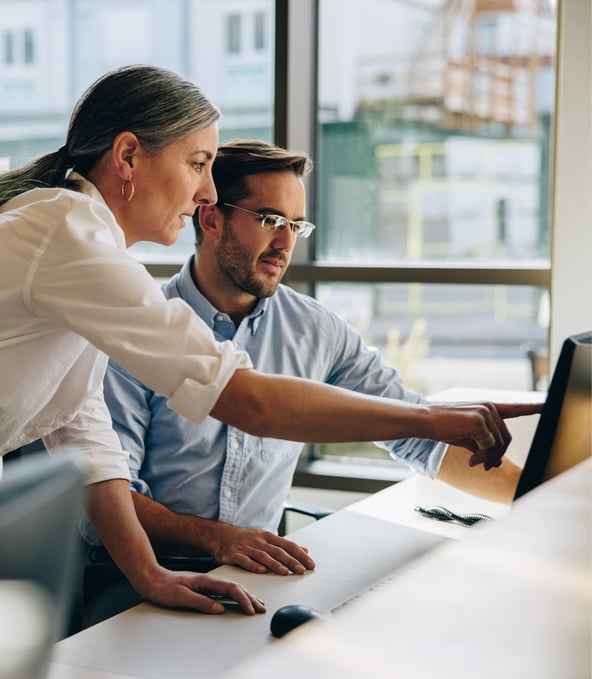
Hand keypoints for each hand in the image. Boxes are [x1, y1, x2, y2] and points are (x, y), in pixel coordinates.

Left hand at [139, 567, 265, 614]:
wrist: (151, 578)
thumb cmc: (163, 587)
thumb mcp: (181, 597)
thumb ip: (201, 602)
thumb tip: (220, 608)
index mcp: (205, 581)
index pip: (231, 589)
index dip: (243, 599)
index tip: (251, 610)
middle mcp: (208, 581)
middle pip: (235, 587)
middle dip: (250, 598)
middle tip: (262, 608)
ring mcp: (206, 584)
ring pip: (231, 589)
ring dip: (245, 596)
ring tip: (256, 604)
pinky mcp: (202, 588)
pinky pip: (224, 591)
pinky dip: (235, 596)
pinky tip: (238, 600)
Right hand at [209, 523, 315, 574]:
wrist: (221, 535)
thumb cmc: (246, 539)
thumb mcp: (267, 538)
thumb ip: (285, 546)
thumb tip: (305, 550)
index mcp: (268, 537)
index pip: (288, 545)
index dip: (300, 555)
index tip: (310, 564)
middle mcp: (259, 541)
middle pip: (278, 551)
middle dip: (291, 561)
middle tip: (302, 570)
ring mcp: (247, 547)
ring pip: (263, 556)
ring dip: (275, 564)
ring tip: (285, 572)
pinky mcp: (235, 554)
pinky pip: (245, 560)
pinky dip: (254, 565)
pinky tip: (261, 570)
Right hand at [428, 401, 542, 470]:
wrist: (425, 421)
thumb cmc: (444, 428)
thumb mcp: (467, 438)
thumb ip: (484, 446)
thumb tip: (496, 464)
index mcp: (488, 408)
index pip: (516, 408)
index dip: (533, 408)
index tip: (548, 406)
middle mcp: (490, 407)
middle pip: (506, 438)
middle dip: (497, 455)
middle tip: (486, 467)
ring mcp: (486, 412)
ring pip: (499, 444)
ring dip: (488, 459)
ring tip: (474, 462)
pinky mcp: (480, 421)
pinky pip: (489, 447)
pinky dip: (481, 458)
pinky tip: (470, 460)